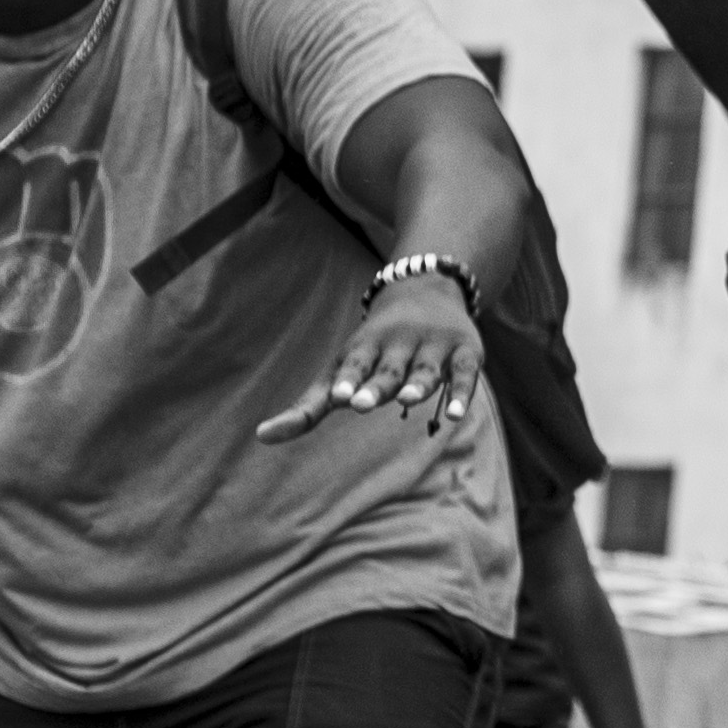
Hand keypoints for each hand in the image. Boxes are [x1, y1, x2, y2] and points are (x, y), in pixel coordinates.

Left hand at [257, 266, 489, 468]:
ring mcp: (434, 347)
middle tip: (359, 403)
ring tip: (408, 399)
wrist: (427, 290)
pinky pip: (465, 374)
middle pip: (387, 369)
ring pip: (425, 369)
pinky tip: (456, 415)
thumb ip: (307, 407)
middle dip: (375, 385)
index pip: (354, 364)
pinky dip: (462, 393)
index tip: (338, 397)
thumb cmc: (374, 348)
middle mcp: (399, 345)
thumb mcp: (340, 370)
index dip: (348, 380)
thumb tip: (261, 437)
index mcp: (366, 348)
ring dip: (417, 384)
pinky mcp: (466, 353)